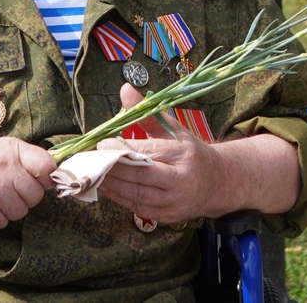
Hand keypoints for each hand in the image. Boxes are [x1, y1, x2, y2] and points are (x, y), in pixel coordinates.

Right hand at [0, 137, 55, 228]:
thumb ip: (24, 159)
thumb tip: (53, 175)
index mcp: (12, 149)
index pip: (47, 165)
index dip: (47, 178)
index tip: (39, 181)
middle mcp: (5, 166)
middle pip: (36, 194)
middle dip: (25, 197)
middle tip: (7, 191)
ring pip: (22, 211)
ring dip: (10, 210)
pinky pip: (4, 223)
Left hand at [97, 84, 219, 221]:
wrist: (216, 183)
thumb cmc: (190, 153)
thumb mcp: (173, 129)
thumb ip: (146, 113)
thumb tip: (125, 89)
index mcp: (182, 156)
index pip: (147, 153)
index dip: (121, 150)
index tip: (100, 143)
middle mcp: (180, 182)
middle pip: (139, 177)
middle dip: (111, 168)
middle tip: (89, 159)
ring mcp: (173, 203)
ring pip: (135, 195)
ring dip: (110, 184)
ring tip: (91, 172)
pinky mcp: (166, 217)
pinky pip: (137, 207)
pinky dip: (118, 196)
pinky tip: (104, 185)